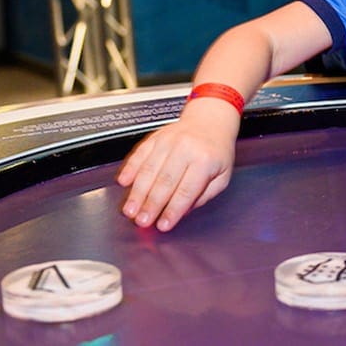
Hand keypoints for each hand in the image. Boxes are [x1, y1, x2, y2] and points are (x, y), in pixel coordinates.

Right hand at [116, 113, 235, 231]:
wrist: (210, 120)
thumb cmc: (216, 151)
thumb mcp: (222, 176)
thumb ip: (203, 196)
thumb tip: (182, 212)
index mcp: (204, 160)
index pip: (186, 191)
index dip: (173, 210)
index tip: (163, 225)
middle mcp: (185, 149)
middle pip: (164, 182)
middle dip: (151, 205)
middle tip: (142, 221)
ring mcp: (168, 141)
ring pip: (149, 169)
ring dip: (137, 192)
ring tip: (130, 210)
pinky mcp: (155, 137)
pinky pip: (139, 154)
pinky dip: (130, 169)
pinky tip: (123, 183)